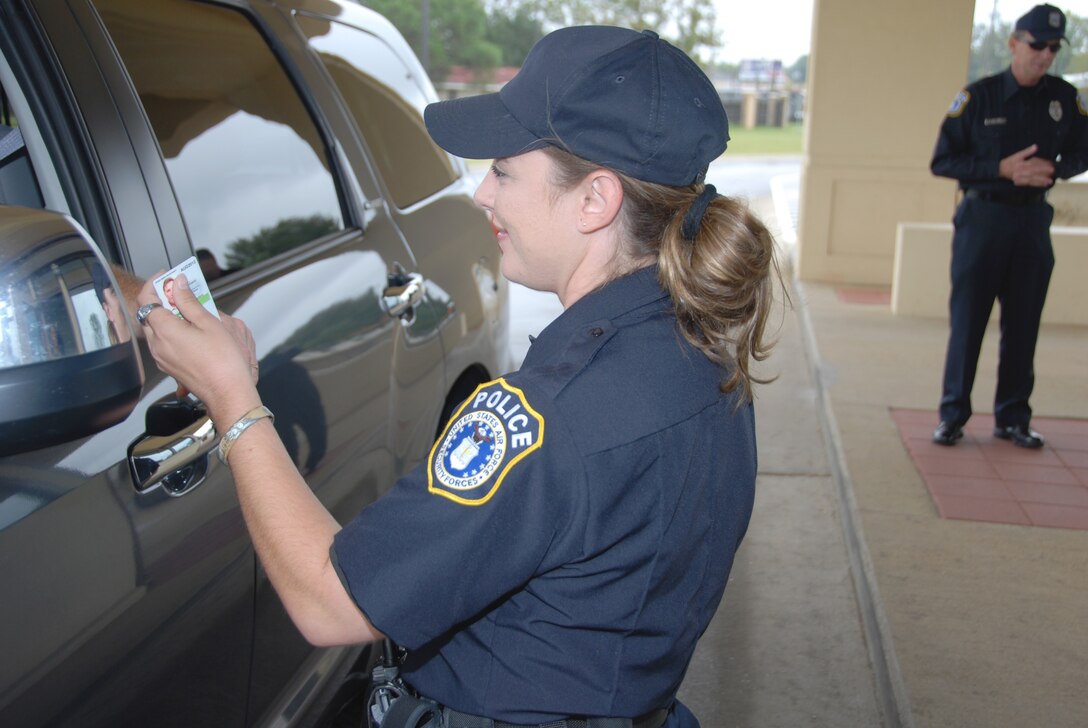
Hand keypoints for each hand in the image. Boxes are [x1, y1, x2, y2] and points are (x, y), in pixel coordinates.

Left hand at [136, 273, 261, 428]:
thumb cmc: (222, 361)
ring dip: (168, 315)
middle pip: (149, 313)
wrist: (227, 392)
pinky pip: (163, 342)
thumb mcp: (208, 322)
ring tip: (190, 311)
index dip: (154, 283)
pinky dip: (172, 331)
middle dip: (162, 299)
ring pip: (156, 329)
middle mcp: (157, 344)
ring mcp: (161, 357)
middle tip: (182, 291)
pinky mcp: (168, 366)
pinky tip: (191, 330)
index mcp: (164, 330)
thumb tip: (179, 284)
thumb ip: (189, 301)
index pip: (146, 299)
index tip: (168, 277)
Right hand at [998, 144, 1054, 186]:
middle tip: (1052, 171)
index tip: (1051, 164)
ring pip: (1032, 179)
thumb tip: (1035, 146)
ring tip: (1049, 181)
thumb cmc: (1009, 162)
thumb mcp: (1017, 155)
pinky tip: (1043, 185)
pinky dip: (1037, 184)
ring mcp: (1020, 177)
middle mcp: (1021, 171)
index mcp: (1021, 164)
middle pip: (1034, 171)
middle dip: (1044, 172)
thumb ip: (1027, 151)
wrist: (999, 170)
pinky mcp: (1020, 182)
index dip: (1043, 163)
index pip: (1034, 163)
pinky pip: (1029, 184)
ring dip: (1041, 180)